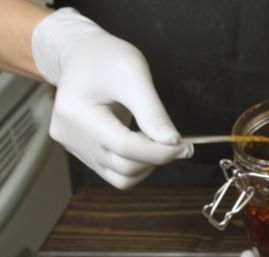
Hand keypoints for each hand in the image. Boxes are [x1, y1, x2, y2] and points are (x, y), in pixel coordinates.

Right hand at [32, 8, 190, 188]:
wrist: (82, 54)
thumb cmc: (107, 58)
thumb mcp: (134, 74)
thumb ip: (152, 111)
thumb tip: (173, 142)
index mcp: (76, 113)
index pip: (125, 147)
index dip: (160, 151)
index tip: (186, 145)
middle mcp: (70, 136)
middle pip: (123, 167)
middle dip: (156, 157)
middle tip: (176, 141)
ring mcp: (74, 147)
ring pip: (120, 177)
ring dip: (146, 166)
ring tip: (156, 140)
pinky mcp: (82, 152)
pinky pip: (114, 173)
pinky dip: (135, 166)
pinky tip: (144, 145)